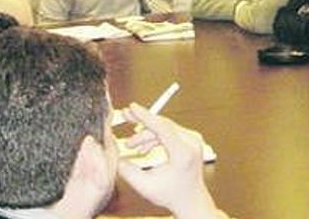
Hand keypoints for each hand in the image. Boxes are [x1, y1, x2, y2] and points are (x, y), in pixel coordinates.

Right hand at [117, 104, 224, 218]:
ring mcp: (193, 139)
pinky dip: (155, 137)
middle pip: (162, 125)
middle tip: (125, 118)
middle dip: (141, 125)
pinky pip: (170, 131)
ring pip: (164, 128)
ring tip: (131, 146)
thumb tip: (115, 155)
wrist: (190, 200)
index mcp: (183, 152)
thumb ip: (127, 170)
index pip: (162, 127)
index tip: (132, 107)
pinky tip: (144, 148)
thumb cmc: (172, 195)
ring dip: (146, 135)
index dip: (144, 116)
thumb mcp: (144, 185)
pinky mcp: (191, 139)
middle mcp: (192, 142)